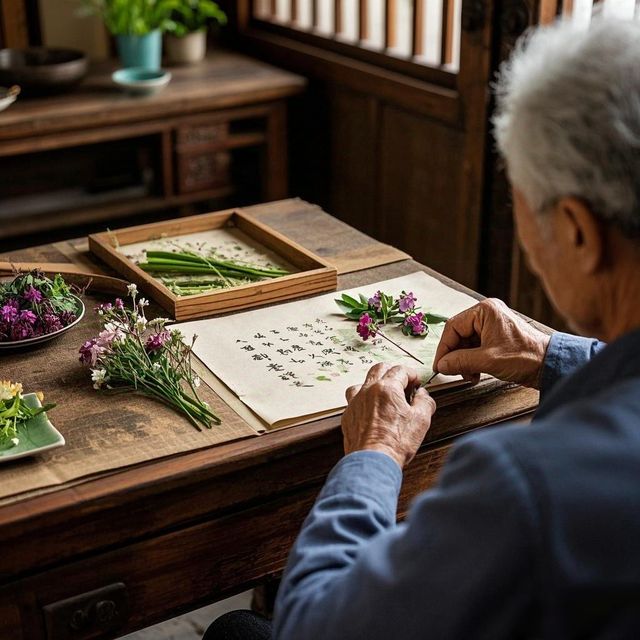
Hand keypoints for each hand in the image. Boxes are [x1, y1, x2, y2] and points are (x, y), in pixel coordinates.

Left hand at [342, 364, 435, 468]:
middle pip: (380, 368)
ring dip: (375, 383)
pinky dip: (364, 399)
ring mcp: (356, 402)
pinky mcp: (348, 415)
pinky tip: (370, 409)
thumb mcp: (421, 420)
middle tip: (402, 383)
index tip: (416, 382)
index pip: (400, 370)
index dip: (411, 374)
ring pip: (363, 382)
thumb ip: (425, 402)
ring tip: (384, 394)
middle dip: (393, 372)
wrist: (373, 461)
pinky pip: (354, 399)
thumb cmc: (395, 443)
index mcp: (387, 389)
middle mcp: (368, 391)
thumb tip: (423, 395)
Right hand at [433, 298, 550, 387]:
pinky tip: (475, 372)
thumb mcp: (487, 360)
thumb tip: (441, 365)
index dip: (444, 348)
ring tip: (469, 374)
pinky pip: (475, 347)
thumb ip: (460, 361)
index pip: (453, 327)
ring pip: (465, 343)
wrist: (549, 365)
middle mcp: (487, 314)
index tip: (439, 365)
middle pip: (458, 335)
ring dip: (464, 360)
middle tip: (455, 372)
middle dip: (455, 356)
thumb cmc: (525, 357)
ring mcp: (491, 325)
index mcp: (485, 311)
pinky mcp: (496, 337)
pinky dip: (472, 360)